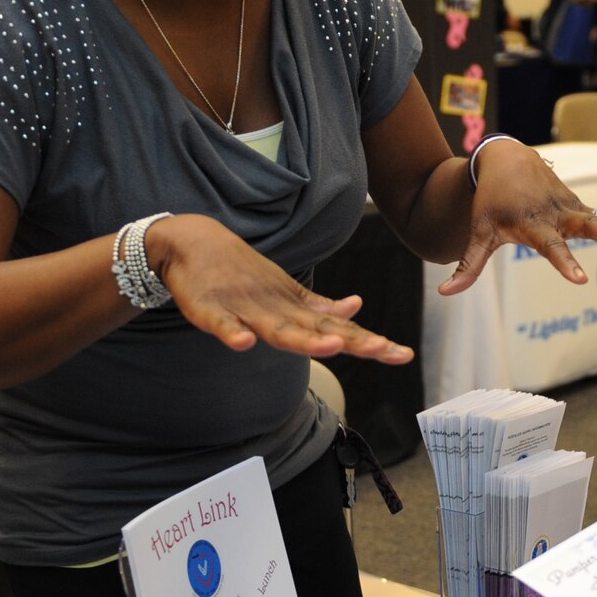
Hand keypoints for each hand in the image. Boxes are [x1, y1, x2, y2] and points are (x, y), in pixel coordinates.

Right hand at [146, 214, 412, 362]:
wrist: (194, 242)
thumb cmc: (243, 274)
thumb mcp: (285, 293)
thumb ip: (318, 308)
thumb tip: (357, 307)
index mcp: (295, 311)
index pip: (339, 331)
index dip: (370, 342)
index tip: (402, 354)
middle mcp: (277, 309)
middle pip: (318, 332)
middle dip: (352, 341)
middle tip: (384, 349)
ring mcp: (245, 309)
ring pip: (277, 329)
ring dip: (304, 339)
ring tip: (331, 346)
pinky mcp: (210, 309)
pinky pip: (220, 324)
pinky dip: (232, 333)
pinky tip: (243, 343)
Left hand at [438, 139, 596, 295]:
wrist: (505, 159)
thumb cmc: (490, 202)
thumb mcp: (479, 232)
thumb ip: (469, 264)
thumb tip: (445, 292)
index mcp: (533, 224)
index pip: (550, 247)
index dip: (564, 263)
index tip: (580, 280)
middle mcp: (558, 214)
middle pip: (589, 227)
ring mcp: (574, 208)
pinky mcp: (583, 207)